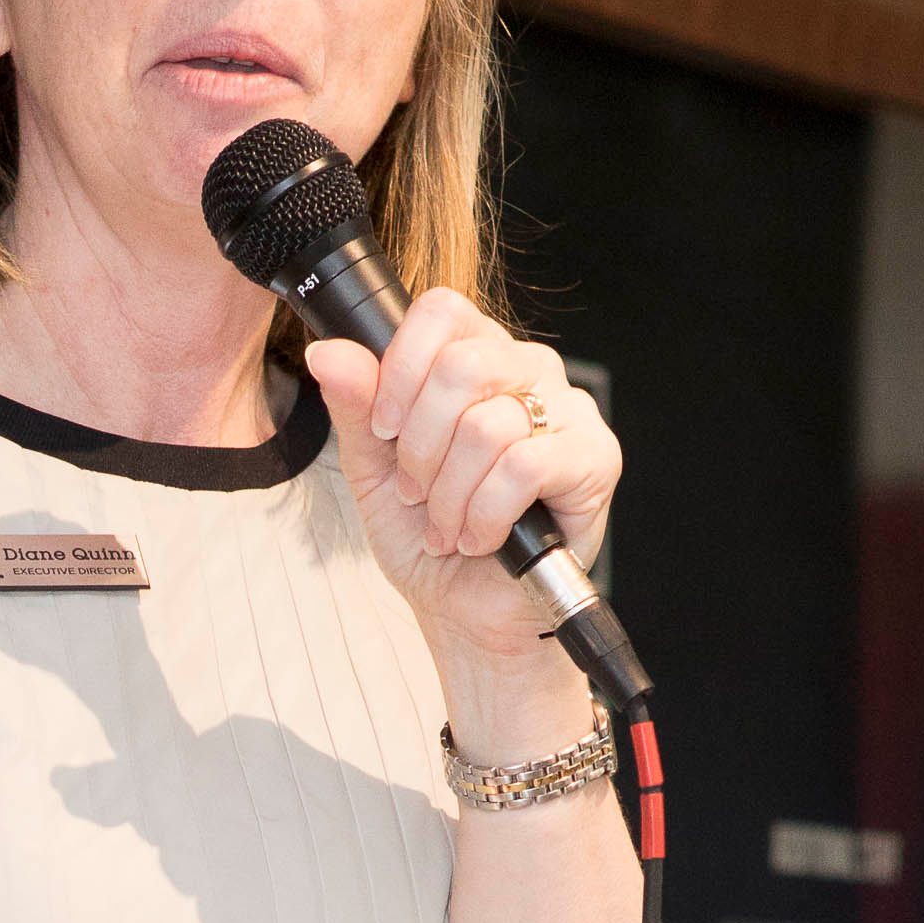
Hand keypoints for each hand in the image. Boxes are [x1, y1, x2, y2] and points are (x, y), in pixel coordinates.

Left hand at [304, 293, 620, 705]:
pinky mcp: (595, 458)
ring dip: (450, 495)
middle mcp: (528, 370)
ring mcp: (568, 411)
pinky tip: (482, 537)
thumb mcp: (372, 470)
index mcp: (477, 357)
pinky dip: (487, 514)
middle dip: (419, 446)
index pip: (441, 311)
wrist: (465, 610)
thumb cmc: (427, 537)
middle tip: (415, 492)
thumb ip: (355, 407)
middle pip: (461, 366)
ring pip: (488, 424)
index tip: (384, 429)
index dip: (400, 369)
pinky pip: (525, 467)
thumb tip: (329, 352)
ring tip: (448, 526)